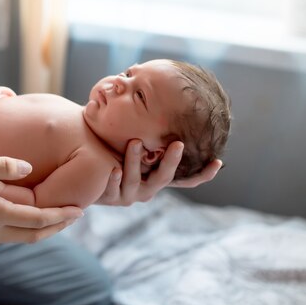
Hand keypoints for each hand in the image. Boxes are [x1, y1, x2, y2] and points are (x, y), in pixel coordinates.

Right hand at [0, 152, 82, 242]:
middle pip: (32, 235)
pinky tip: (30, 216)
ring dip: (41, 229)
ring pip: (20, 237)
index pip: (36, 218)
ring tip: (58, 217)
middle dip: (56, 227)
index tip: (79, 209)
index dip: (60, 214)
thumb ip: (2, 165)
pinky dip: (24, 228)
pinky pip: (6, 235)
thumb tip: (27, 168)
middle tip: (75, 216)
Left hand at [97, 140, 221, 205]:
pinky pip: (112, 189)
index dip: (202, 174)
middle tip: (177, 143)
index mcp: (158, 178)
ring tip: (134, 142)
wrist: (87, 169)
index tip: (218, 162)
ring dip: (134, 161)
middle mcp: (148, 190)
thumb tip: (175, 107)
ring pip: (134, 180)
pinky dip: (113, 179)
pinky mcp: (109, 197)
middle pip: (164, 177)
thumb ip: (154, 137)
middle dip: (171, 160)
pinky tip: (113, 169)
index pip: (186, 180)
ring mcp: (128, 195)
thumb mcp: (138, 147)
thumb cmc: (116, 152)